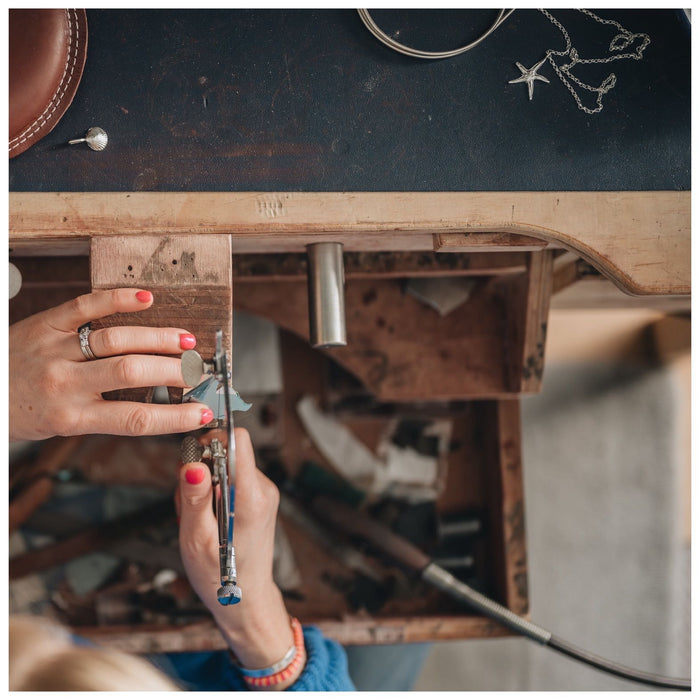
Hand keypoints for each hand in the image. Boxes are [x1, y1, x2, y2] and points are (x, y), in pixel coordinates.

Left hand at [9, 288, 212, 440]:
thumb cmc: (19, 411)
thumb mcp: (61, 426)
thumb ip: (102, 413)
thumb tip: (154, 402)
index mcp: (70, 417)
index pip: (135, 418)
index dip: (176, 417)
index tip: (203, 413)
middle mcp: (64, 384)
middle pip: (131, 371)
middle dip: (175, 370)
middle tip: (198, 369)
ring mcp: (56, 350)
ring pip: (117, 339)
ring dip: (159, 338)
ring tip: (186, 340)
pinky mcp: (48, 323)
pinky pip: (86, 306)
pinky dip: (118, 299)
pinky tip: (147, 299)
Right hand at [176, 428, 299, 686]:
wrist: (246, 598)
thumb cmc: (221, 575)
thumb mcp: (196, 539)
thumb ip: (194, 499)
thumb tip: (191, 465)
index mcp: (250, 497)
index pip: (239, 440)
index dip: (213, 438)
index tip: (193, 456)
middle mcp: (263, 489)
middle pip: (228, 452)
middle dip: (201, 470)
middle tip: (189, 505)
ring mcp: (264, 492)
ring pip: (227, 466)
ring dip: (206, 485)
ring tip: (199, 518)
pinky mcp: (259, 497)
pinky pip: (232, 479)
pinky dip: (215, 492)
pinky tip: (208, 518)